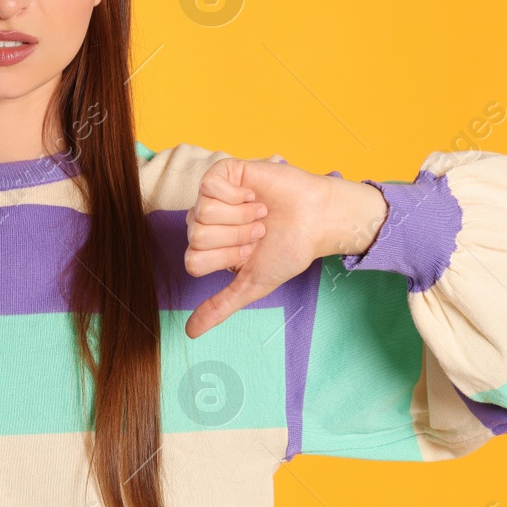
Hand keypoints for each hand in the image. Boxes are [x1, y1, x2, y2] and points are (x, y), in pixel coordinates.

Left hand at [181, 157, 387, 338]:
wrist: (317, 220)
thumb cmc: (287, 250)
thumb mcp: (252, 284)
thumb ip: (220, 306)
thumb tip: (189, 333)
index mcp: (208, 248)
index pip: (194, 262)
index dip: (227, 260)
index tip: (252, 253)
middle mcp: (205, 222)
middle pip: (197, 238)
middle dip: (237, 238)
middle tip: (260, 232)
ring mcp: (212, 196)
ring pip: (204, 214)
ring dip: (242, 218)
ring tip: (261, 214)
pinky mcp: (222, 173)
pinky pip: (211, 188)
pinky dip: (239, 196)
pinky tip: (254, 196)